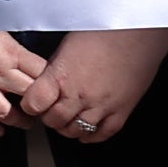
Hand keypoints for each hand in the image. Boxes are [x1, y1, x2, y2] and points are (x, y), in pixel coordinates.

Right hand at [0, 28, 47, 133]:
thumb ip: (12, 43)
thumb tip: (26, 52)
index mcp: (10, 54)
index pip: (43, 73)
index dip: (52, 81)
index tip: (54, 86)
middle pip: (30, 97)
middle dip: (40, 105)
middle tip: (43, 108)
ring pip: (7, 114)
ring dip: (19, 121)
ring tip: (24, 122)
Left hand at [24, 22, 167, 141]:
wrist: (137, 30)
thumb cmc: (104, 30)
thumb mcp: (67, 46)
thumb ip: (55, 68)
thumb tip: (46, 81)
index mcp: (62, 75)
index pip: (34, 103)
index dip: (30, 105)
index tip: (32, 103)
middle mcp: (80, 94)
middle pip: (53, 120)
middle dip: (48, 117)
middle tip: (50, 111)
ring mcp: (101, 105)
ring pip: (76, 130)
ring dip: (68, 128)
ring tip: (68, 119)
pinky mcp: (122, 110)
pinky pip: (103, 133)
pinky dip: (92, 136)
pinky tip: (87, 133)